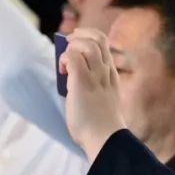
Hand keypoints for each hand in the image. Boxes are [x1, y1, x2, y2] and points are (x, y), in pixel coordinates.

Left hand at [60, 28, 126, 160]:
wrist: (105, 138)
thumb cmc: (100, 126)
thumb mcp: (101, 101)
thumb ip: (92, 87)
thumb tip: (71, 79)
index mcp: (111, 76)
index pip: (104, 45)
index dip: (89, 40)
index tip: (77, 49)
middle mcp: (106, 72)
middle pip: (98, 38)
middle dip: (81, 35)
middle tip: (69, 46)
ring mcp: (96, 75)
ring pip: (87, 43)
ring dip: (72, 46)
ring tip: (65, 61)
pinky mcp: (82, 81)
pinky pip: (72, 56)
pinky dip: (64, 59)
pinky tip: (63, 72)